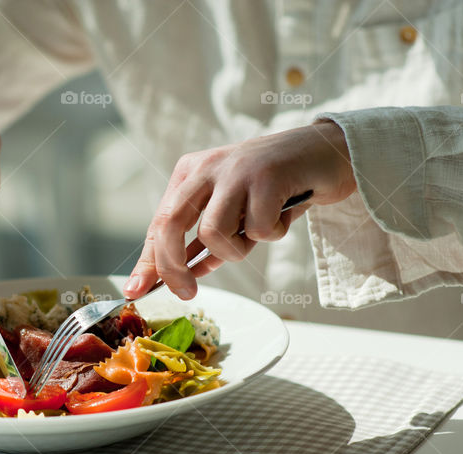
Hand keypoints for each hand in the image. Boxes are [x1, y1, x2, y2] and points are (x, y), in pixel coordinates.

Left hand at [124, 120, 356, 299]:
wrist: (326, 152)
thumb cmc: (276, 188)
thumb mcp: (232, 213)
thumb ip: (206, 242)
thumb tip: (180, 278)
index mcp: (190, 173)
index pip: (159, 223)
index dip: (147, 261)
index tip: (135, 291)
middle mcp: (207, 167)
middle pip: (170, 224)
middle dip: (173, 267)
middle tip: (187, 293)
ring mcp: (236, 169)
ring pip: (213, 233)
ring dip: (236, 249)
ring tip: (258, 233)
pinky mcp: (267, 176)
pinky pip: (258, 229)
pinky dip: (273, 233)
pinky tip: (285, 213)